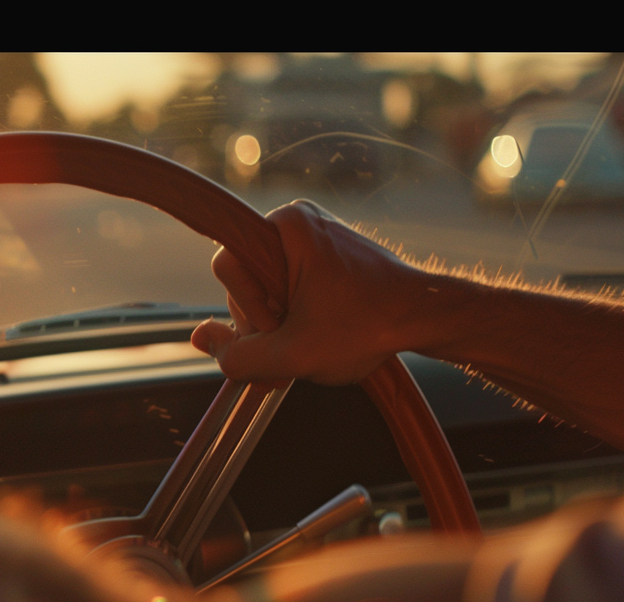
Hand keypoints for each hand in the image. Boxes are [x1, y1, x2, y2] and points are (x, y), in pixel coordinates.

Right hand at [191, 200, 433, 384]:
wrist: (425, 318)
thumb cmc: (367, 327)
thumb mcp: (292, 354)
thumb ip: (238, 356)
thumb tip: (198, 340)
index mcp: (285, 224)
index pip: (226, 266)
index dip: (248, 307)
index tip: (282, 325)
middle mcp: (295, 222)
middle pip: (245, 281)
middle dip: (264, 322)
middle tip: (298, 343)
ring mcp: (310, 240)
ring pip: (265, 290)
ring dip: (279, 326)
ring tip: (313, 342)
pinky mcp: (323, 259)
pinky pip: (286, 289)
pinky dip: (295, 319)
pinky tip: (318, 338)